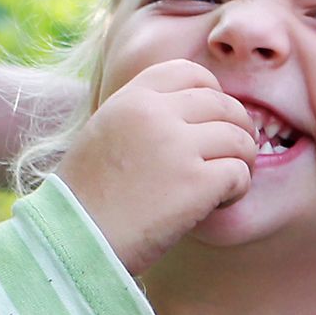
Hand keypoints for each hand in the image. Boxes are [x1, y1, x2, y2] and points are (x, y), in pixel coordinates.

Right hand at [53, 58, 255, 271]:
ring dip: (241, 161)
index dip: (213, 94)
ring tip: (224, 185)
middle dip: (236, 130)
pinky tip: (217, 204)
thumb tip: (191, 115)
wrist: (74, 241)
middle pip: (223, 105)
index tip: (212, 121)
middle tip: (232, 156)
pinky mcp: (196, 182)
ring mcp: (177, 146)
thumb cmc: (86, 199)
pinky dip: (237, 190)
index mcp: (132, 98)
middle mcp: (156, 114)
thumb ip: (141, 116)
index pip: (191, 73)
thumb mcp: (103, 134)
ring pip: (239, 138)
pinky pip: (239, 173)